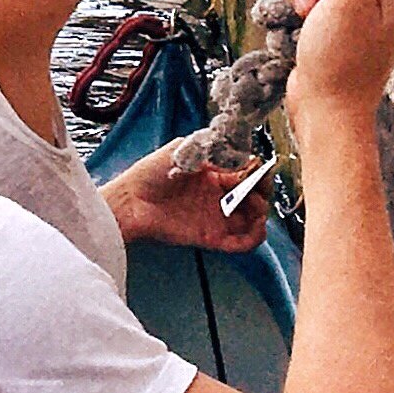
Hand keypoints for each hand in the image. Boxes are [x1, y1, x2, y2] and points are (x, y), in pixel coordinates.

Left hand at [106, 156, 271, 252]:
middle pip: (253, 197)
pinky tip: (256, 227)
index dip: (256, 172)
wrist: (131, 201)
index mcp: (213, 172)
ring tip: (257, 209)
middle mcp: (217, 195)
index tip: (262, 169)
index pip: (245, 173)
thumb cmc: (151, 172)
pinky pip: (239, 243)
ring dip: (261, 216)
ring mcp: (215, 217)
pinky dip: (253, 239)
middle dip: (262, 193)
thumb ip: (212, 151)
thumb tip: (240, 157)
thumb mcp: (183, 149)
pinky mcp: (210, 237)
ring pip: (251, 221)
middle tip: (260, 190)